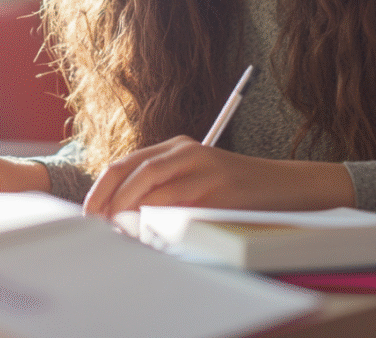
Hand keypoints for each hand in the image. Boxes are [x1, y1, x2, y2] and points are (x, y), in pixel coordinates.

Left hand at [82, 135, 354, 217]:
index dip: (103, 188)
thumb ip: (163, 190)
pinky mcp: (218, 186)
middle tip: (96, 222)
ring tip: (117, 228)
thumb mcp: (196, 180)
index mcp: (177, 147)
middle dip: (108, 198)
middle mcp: (186, 150)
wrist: (285, 186)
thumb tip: (121, 214)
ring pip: (151, 184)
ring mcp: (203, 166)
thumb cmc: (236, 190)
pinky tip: (148, 230)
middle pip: (133, 169)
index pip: (127, 163)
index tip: (90, 211)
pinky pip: (179, 202)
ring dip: (129, 209)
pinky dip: (157, 216)